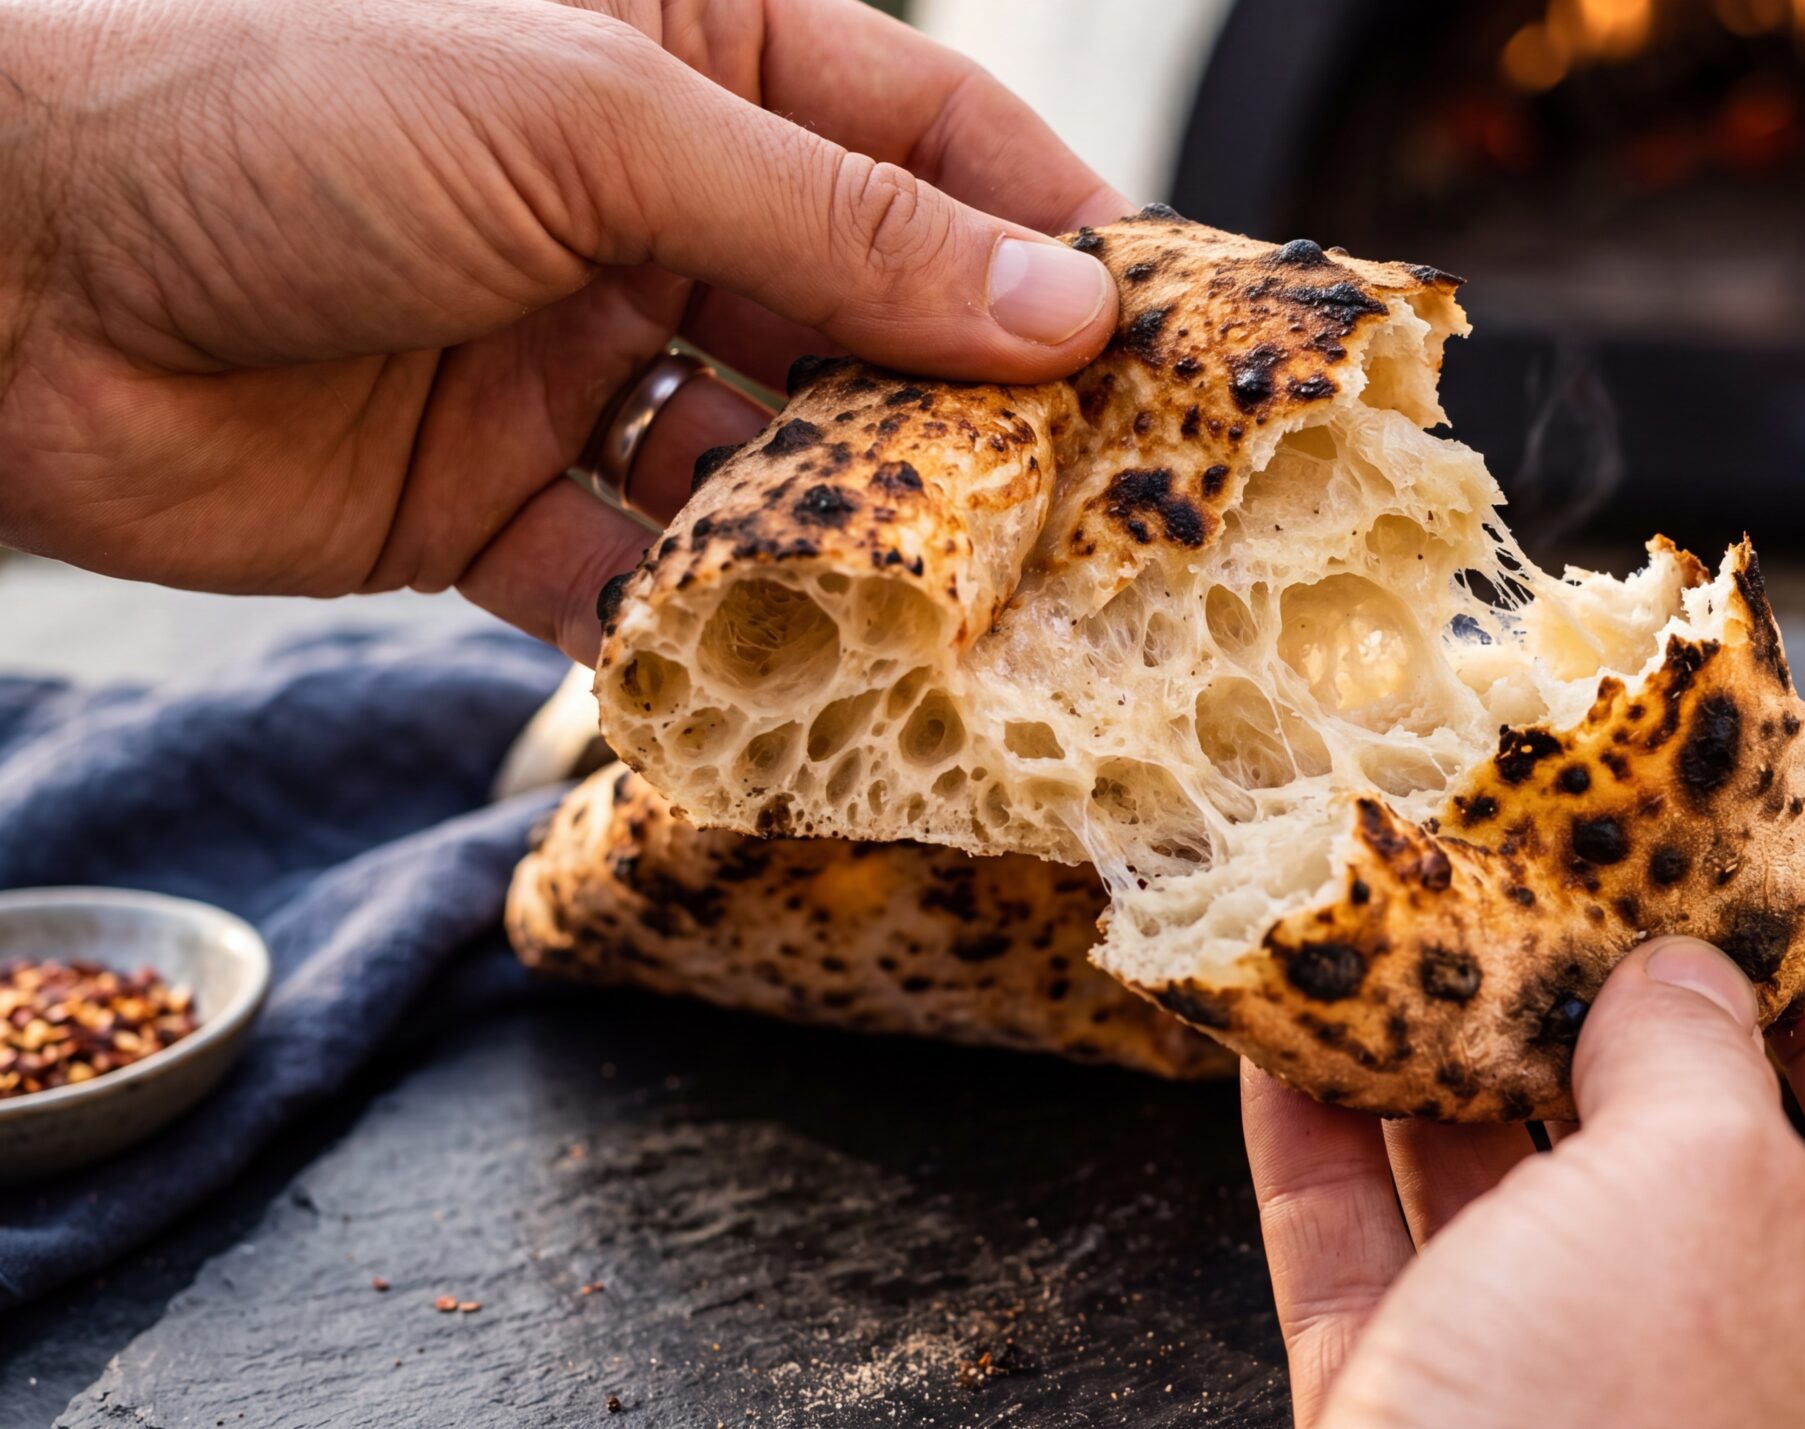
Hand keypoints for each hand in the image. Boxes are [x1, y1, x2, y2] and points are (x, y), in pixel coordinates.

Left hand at [0, 0, 1122, 661]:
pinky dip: (695, 627)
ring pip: (770, 462)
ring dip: (846, 537)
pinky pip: (636, 573)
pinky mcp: (491, 494)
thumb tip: (1059, 311)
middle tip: (1091, 516)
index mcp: (688, 47)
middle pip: (866, 316)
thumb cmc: (267, 104)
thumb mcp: (591, 123)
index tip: (1166, 345)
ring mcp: (574, 351)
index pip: (930, 135)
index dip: (1051, 237)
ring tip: (956, 616)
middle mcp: (645, 199)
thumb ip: (837, 222)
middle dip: (968, 416)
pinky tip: (767, 671)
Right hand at [1242, 919, 1804, 1427]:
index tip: (1789, 883)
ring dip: (1443, 1060)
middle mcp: (1738, 1394)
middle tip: (1553, 874)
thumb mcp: (1707, 1201)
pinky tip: (1278, 1041)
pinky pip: (1369, 1272)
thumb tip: (1677, 975)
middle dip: (1616, 1011)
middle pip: (1695, 1160)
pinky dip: (1321, 1153)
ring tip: (1401, 918)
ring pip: (1510, 1206)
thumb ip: (1699, 1058)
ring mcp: (1564, 1420)